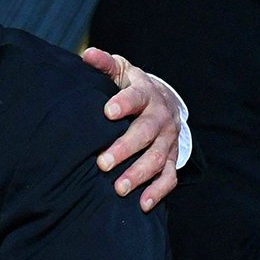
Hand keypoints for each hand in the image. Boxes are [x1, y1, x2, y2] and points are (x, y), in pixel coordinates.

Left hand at [82, 47, 179, 211]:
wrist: (163, 102)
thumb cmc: (130, 88)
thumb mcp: (120, 72)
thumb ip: (104, 65)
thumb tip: (87, 54)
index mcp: (146, 93)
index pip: (136, 96)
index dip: (124, 103)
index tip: (107, 112)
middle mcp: (161, 117)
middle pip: (146, 133)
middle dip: (125, 148)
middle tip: (102, 162)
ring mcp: (169, 139)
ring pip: (157, 158)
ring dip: (139, 174)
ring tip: (118, 188)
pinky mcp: (172, 158)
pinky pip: (169, 177)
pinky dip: (157, 192)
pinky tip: (142, 205)